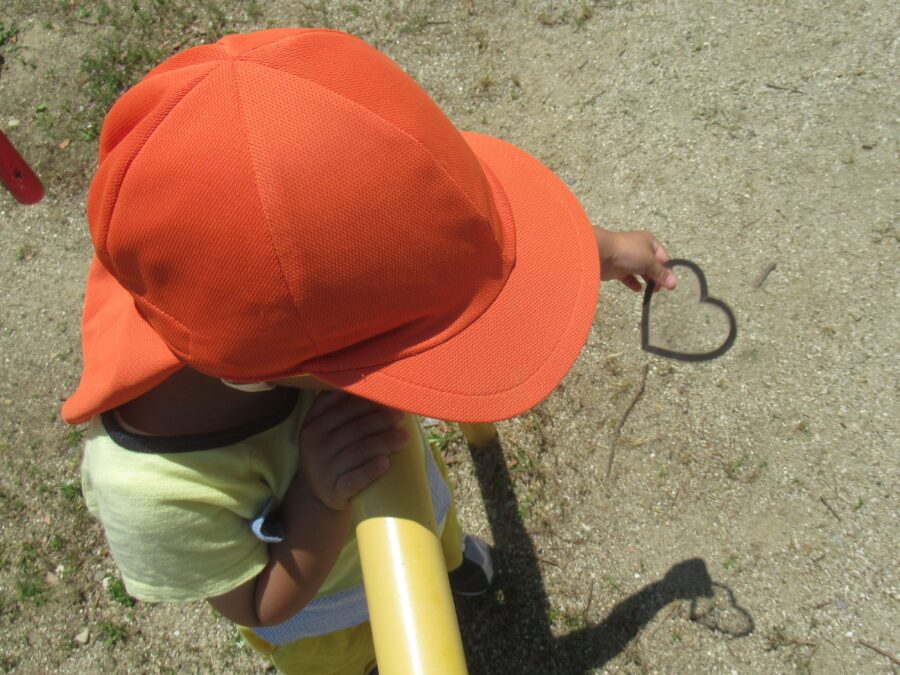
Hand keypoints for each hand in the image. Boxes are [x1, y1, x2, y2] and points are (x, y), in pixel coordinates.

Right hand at [297, 392, 408, 510]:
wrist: (316, 494)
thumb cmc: (328, 452)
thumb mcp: (322, 428)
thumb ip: (335, 404)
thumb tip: (370, 382)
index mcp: (313, 424)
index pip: (344, 407)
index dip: (370, 402)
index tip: (391, 398)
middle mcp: (315, 445)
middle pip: (355, 427)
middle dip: (382, 420)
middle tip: (402, 417)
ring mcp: (323, 468)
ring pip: (359, 450)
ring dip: (385, 442)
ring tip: (404, 438)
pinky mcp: (334, 490)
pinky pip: (355, 478)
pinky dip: (371, 470)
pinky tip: (386, 463)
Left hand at [594, 227, 676, 292]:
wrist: (600, 253)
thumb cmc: (628, 252)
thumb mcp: (648, 261)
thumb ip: (660, 273)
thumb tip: (674, 283)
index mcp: (649, 242)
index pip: (663, 256)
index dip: (667, 269)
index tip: (671, 283)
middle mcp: (639, 249)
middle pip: (652, 264)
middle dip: (657, 276)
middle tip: (661, 289)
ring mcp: (627, 259)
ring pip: (641, 271)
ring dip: (647, 280)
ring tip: (652, 292)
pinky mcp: (617, 268)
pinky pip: (628, 277)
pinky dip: (633, 283)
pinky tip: (638, 289)